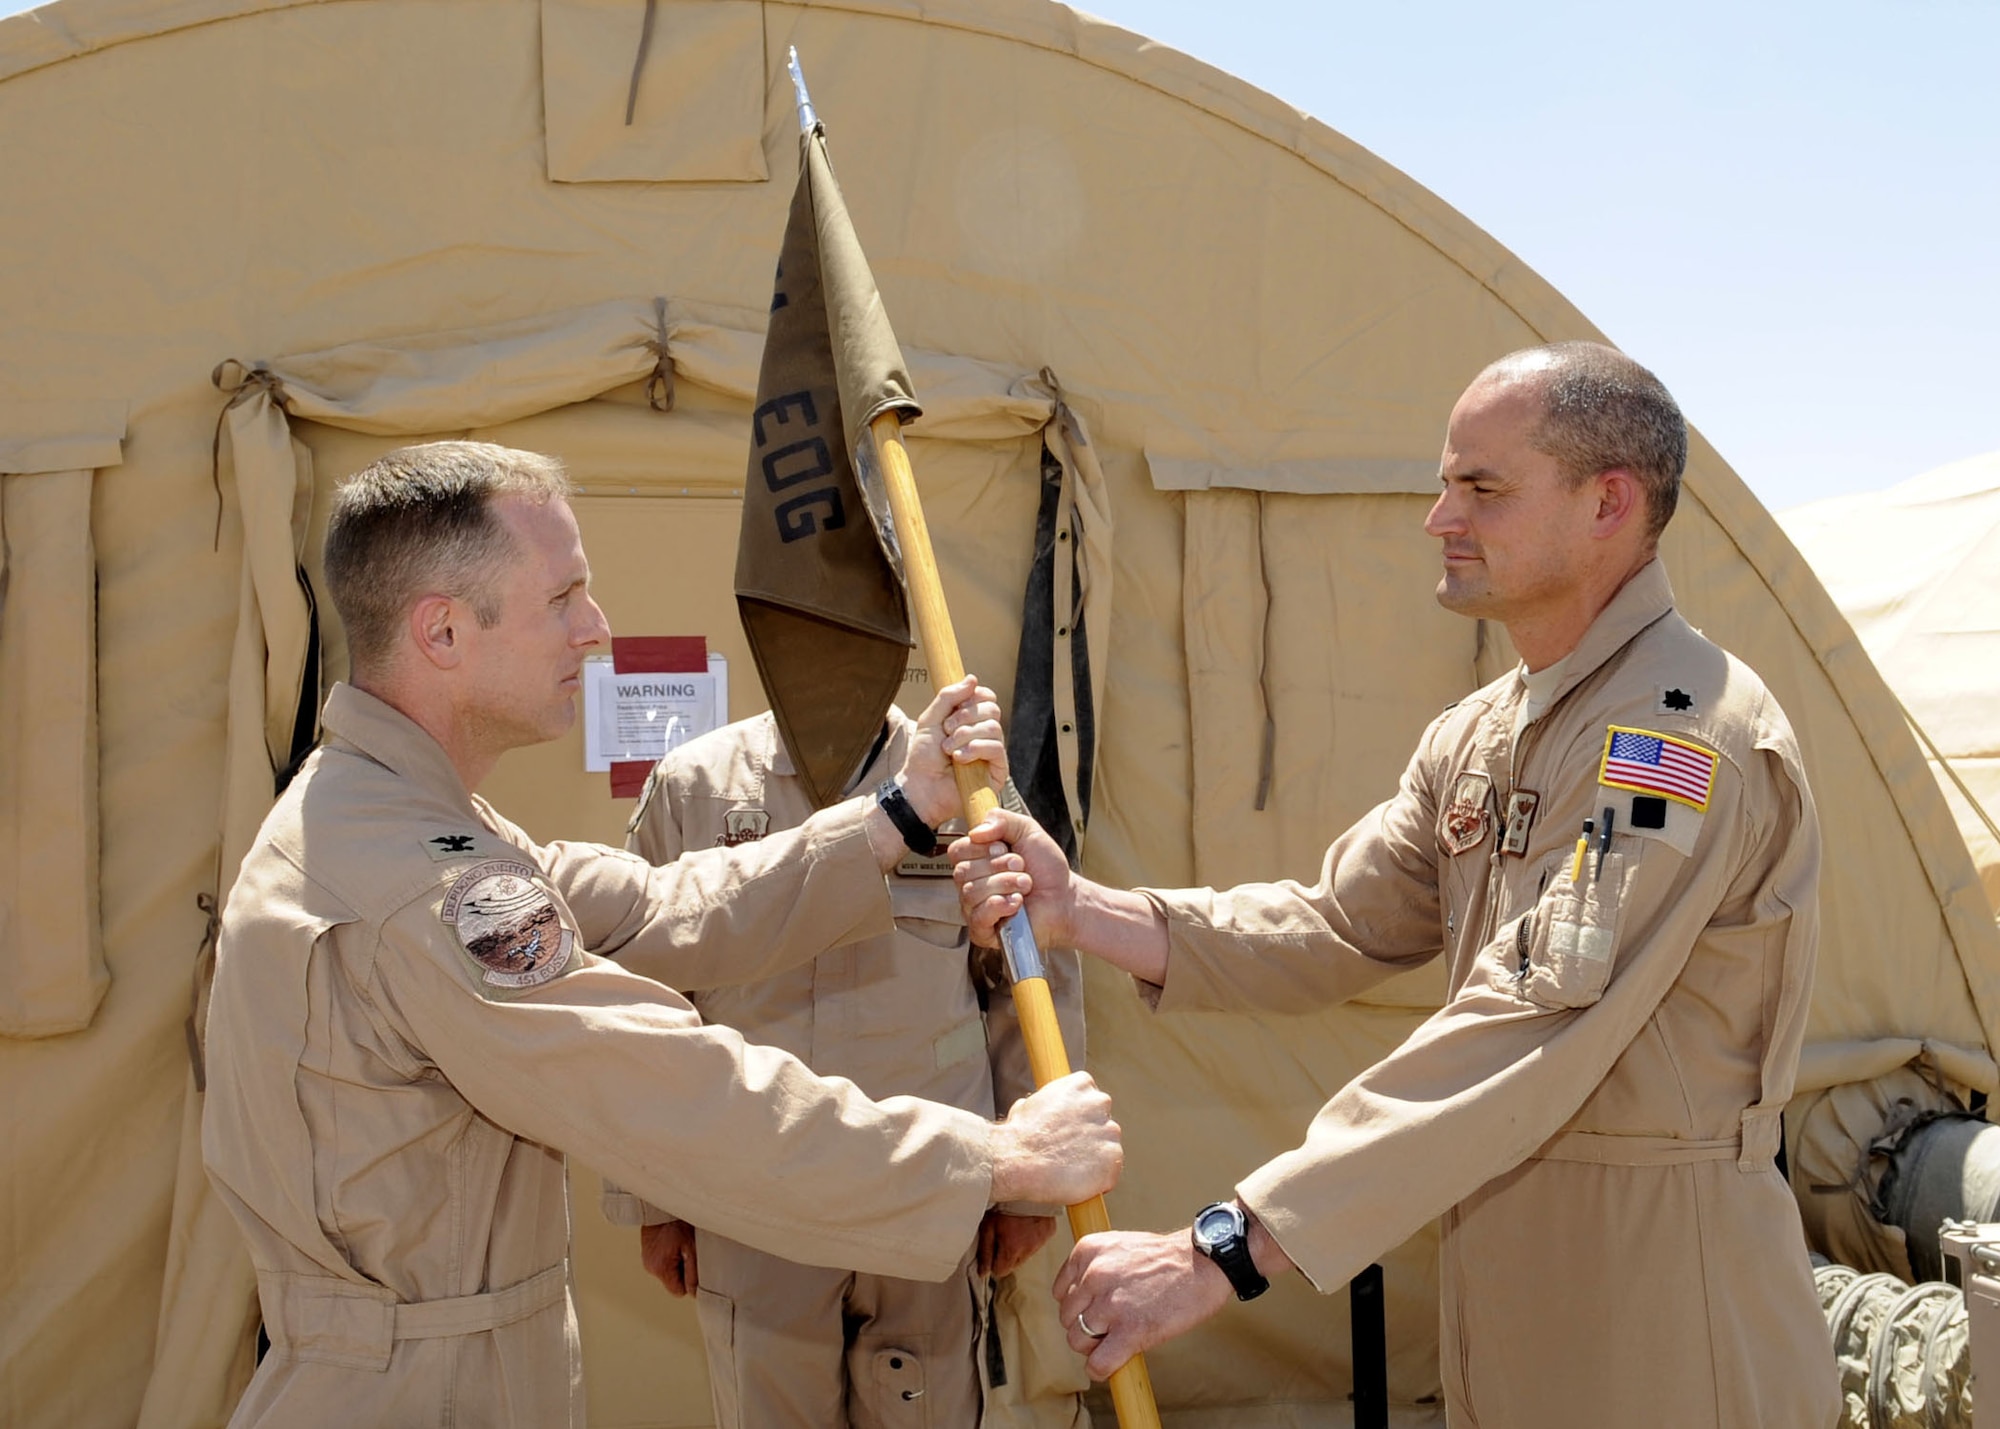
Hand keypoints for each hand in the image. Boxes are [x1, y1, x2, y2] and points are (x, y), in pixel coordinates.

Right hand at [639, 1219, 698, 1295]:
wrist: (663, 1205)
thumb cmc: (679, 1223)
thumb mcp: (692, 1248)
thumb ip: (694, 1273)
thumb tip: (695, 1293)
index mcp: (660, 1268)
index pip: (679, 1291)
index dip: (689, 1281)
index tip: (694, 1265)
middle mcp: (650, 1267)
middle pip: (673, 1282)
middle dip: (683, 1271)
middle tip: (688, 1251)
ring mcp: (647, 1260)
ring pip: (669, 1272)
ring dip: (677, 1262)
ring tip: (681, 1244)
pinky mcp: (647, 1253)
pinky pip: (663, 1262)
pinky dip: (671, 1256)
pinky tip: (674, 1242)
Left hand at [899, 674, 1007, 827]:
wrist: (920, 787)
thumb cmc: (923, 757)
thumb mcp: (931, 719)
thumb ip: (949, 696)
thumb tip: (973, 678)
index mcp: (972, 720)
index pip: (987, 697)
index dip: (972, 698)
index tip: (953, 710)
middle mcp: (985, 734)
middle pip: (992, 709)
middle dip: (965, 717)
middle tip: (946, 731)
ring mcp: (993, 752)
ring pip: (994, 727)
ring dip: (965, 735)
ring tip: (949, 749)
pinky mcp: (998, 770)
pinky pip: (997, 748)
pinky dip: (975, 749)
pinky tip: (959, 759)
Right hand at [950, 808, 1074, 949]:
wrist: (1065, 896)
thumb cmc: (1045, 867)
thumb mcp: (1026, 830)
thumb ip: (1001, 819)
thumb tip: (976, 832)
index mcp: (975, 861)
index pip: (957, 851)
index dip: (981, 848)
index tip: (1005, 848)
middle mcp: (970, 885)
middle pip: (963, 872)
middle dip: (999, 866)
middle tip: (1022, 868)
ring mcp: (975, 909)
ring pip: (971, 893)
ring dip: (1006, 884)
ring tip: (1025, 886)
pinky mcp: (984, 931)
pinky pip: (978, 917)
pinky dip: (1000, 906)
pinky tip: (1017, 903)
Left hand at [978, 1210, 1058, 1277]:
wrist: (1026, 1184)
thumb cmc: (1005, 1203)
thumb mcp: (988, 1226)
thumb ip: (985, 1251)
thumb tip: (983, 1271)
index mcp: (1012, 1250)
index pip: (1000, 1271)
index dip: (993, 1262)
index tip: (992, 1250)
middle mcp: (1028, 1249)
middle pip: (1013, 1264)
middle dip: (1006, 1254)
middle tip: (1002, 1235)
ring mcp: (1040, 1241)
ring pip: (1026, 1254)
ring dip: (1019, 1246)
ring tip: (1013, 1228)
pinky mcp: (1049, 1232)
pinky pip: (1037, 1242)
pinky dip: (1031, 1237)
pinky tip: (1025, 1224)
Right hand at [989, 1071, 1120, 1206]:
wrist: (1018, 1160)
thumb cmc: (1019, 1135)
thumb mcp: (1028, 1105)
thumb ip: (1048, 1104)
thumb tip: (1045, 1109)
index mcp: (1081, 1083)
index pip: (1091, 1098)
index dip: (1079, 1117)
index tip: (1066, 1130)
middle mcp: (1100, 1102)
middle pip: (1103, 1121)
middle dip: (1090, 1136)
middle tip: (1067, 1151)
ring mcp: (1110, 1130)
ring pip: (1108, 1146)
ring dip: (1094, 1157)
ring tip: (1068, 1168)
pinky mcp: (1114, 1157)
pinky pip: (1111, 1170)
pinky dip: (1098, 1179)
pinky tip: (1076, 1180)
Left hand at [1054, 1229, 1231, 1379]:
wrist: (1204, 1262)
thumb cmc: (1167, 1258)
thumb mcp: (1120, 1246)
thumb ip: (1096, 1267)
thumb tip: (1081, 1300)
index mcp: (1088, 1250)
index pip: (1061, 1292)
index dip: (1079, 1306)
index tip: (1096, 1310)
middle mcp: (1093, 1275)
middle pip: (1067, 1318)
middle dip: (1086, 1327)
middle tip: (1110, 1327)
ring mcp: (1111, 1304)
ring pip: (1078, 1341)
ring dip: (1095, 1347)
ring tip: (1117, 1340)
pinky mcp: (1130, 1330)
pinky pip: (1098, 1363)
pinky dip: (1102, 1369)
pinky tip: (1115, 1362)